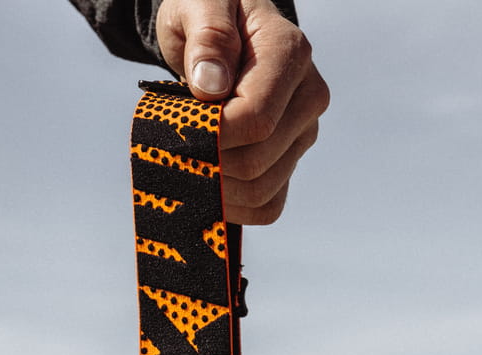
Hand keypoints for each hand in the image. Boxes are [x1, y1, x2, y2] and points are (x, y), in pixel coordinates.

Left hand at [156, 0, 329, 224]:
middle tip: (174, 146)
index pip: (256, 119)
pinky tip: (209, 184)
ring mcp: (302, 135)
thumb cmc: (208, 15)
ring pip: (261, 191)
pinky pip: (267, 207)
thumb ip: (208, 35)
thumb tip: (210, 85)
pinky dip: (234, 207)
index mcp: (290, 55)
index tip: (177, 132)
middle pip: (255, 163)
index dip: (211, 137)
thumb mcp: (199, 4)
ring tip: (189, 160)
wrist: (221, 36)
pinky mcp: (290, 163)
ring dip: (216, 188)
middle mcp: (307, 98)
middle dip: (207, 162)